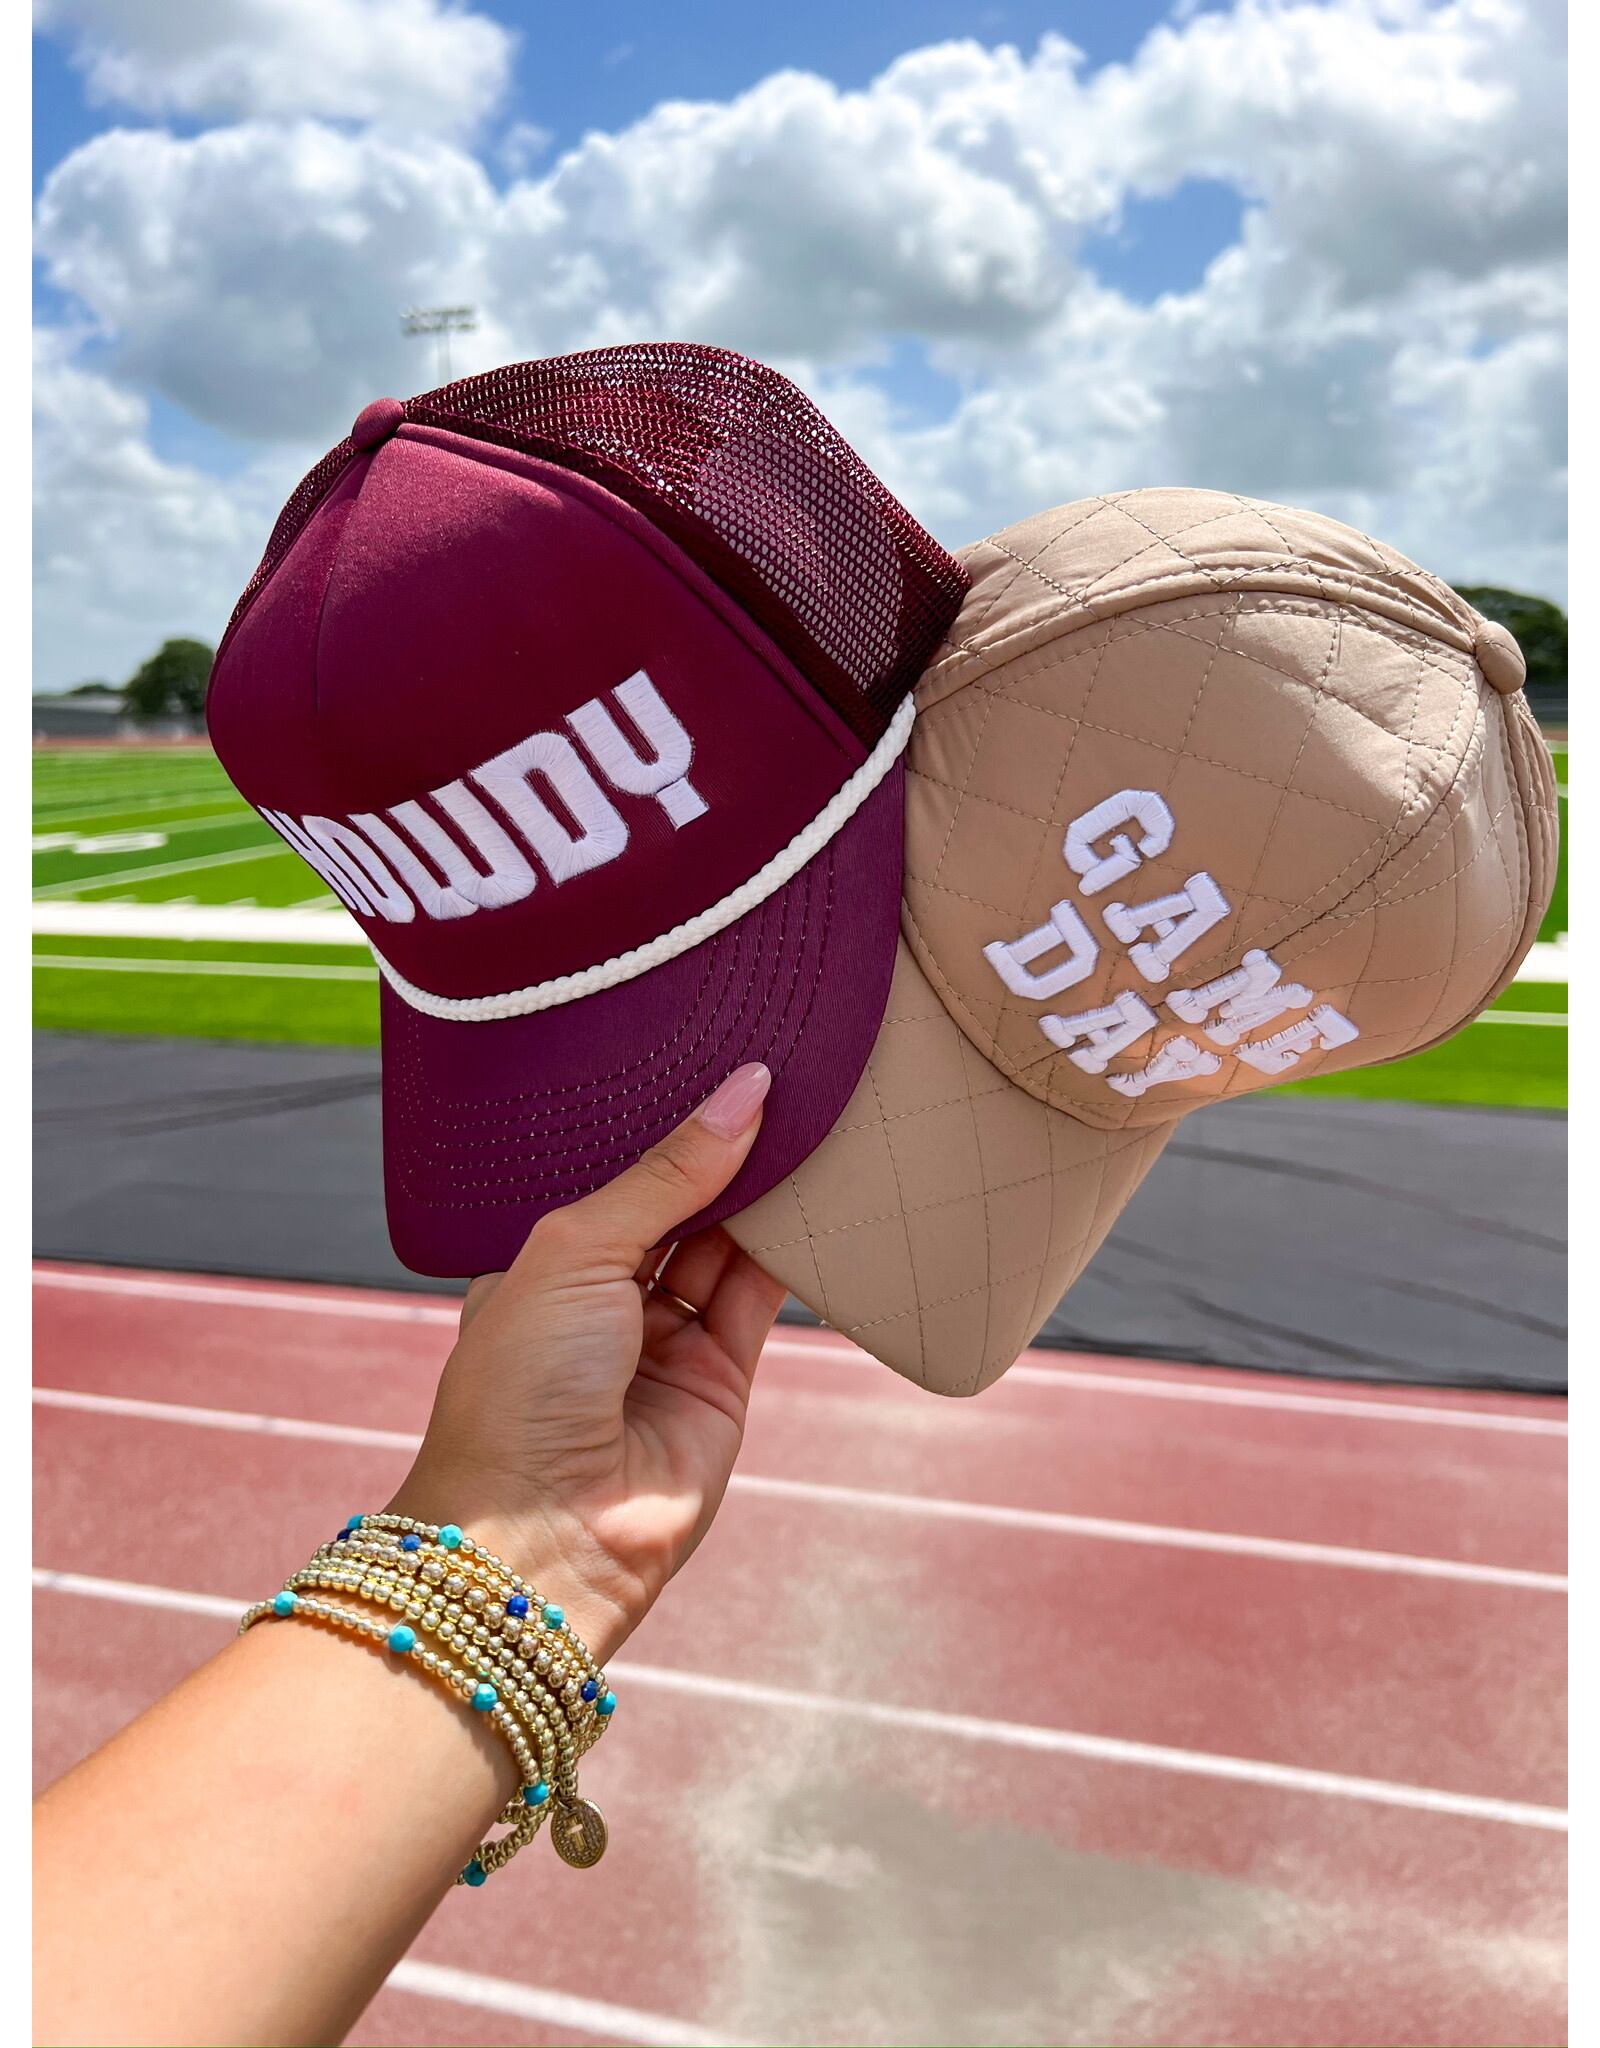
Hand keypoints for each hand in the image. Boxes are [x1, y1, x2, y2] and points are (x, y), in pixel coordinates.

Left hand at [387, 1062, 785, 1663]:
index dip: (662, 1128)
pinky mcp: (722, 1381)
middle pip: (679, 1207)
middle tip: (776, 1076)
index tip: (713, 1061)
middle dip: (721, 1152)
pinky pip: (763, 1296)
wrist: (545, 1534)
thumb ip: (666, 1174)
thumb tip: (743, 1092)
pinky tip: (815, 1186)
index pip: (615, 1179)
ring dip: (763, 1190)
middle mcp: (604, 1303)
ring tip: (807, 1112)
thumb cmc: (519, 1390)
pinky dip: (791, 1246)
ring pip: (728, 1246)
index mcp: (543, 1268)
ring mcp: (665, 1343)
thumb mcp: (576, 1251)